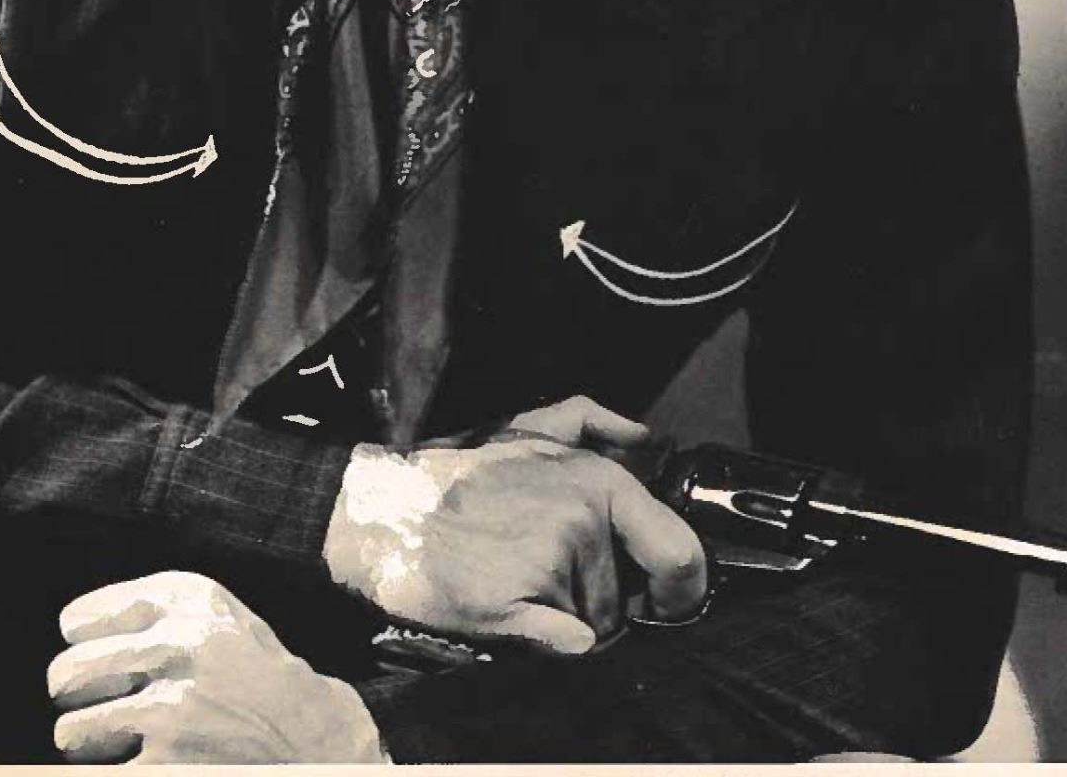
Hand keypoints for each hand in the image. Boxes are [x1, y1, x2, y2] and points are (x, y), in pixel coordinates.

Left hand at [47, 571, 385, 763]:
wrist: (308, 732)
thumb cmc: (250, 670)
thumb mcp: (215, 613)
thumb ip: (153, 606)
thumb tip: (70, 627)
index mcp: (185, 603)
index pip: (78, 620)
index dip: (79, 643)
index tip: (91, 652)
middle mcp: (177, 648)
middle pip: (65, 675)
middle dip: (70, 695)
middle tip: (92, 703)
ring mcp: (171, 711)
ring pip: (70, 732)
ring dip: (84, 743)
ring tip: (111, 739)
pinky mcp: (167, 765)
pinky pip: (93, 775)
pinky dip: (104, 771)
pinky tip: (133, 761)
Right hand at [324, 394, 705, 653]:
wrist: (385, 514)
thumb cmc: (459, 475)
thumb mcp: (529, 427)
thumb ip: (593, 422)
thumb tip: (650, 437)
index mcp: (599, 480)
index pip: (681, 553)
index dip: (682, 588)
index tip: (664, 599)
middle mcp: (583, 518)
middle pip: (629, 601)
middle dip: (604, 604)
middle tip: (552, 577)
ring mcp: (553, 564)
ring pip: (594, 626)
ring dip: (565, 616)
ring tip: (515, 578)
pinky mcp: (523, 608)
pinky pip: (567, 645)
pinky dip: (549, 638)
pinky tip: (514, 609)